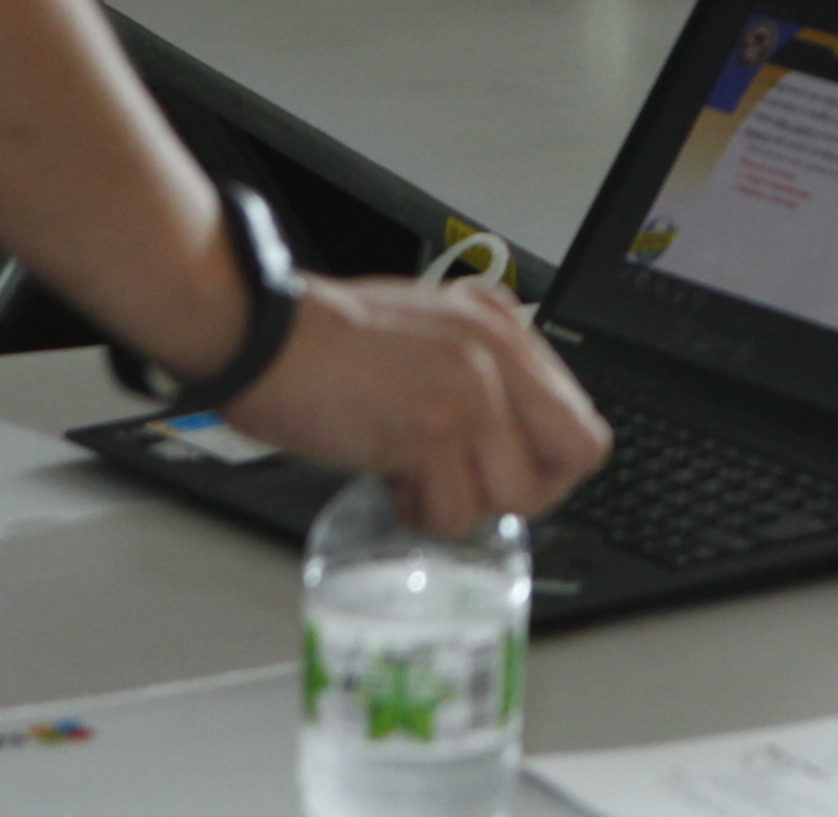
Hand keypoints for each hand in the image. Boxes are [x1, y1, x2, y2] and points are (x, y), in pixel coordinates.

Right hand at [223, 272, 611, 532]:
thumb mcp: (426, 335)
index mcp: (503, 327)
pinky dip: (419, 510)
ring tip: (413, 474)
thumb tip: (508, 440)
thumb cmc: (324, 340)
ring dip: (462, 502)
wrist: (260, 331)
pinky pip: (457, 508)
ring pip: (516, 494)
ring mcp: (473, 388)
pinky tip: (386, 475)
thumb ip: (477, 375)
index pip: (578, 421)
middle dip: (520, 490)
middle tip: (464, 483)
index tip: (497, 471)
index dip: (543, 463)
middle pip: (573, 457)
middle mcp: (500, 352)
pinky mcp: (434, 425)